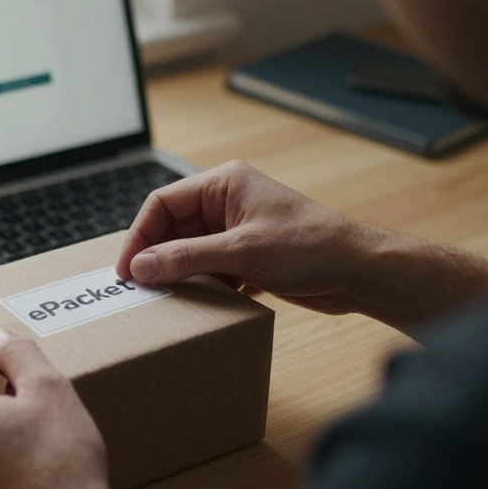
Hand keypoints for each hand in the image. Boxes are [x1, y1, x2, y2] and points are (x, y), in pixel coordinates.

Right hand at [116, 161, 487, 335]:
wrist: (360, 272)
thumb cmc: (311, 248)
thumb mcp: (241, 252)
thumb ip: (186, 258)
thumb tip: (141, 266)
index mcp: (224, 183)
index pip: (163, 203)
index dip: (139, 235)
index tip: (127, 268)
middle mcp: (228, 202)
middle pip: (173, 228)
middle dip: (156, 256)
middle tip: (139, 288)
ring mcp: (239, 230)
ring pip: (191, 251)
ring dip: (179, 274)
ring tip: (165, 299)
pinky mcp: (250, 257)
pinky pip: (211, 268)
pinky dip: (202, 285)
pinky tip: (200, 304)